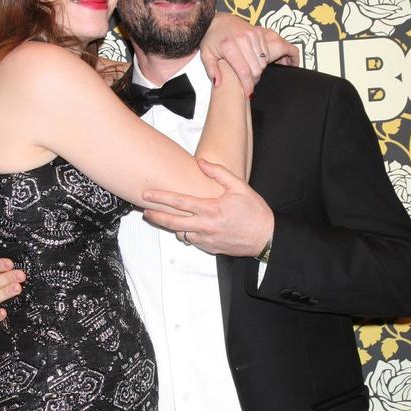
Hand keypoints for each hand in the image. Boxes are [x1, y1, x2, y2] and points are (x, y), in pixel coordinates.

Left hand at [143, 160, 273, 256]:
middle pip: (172, 222)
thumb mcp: (239, 187)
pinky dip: (186, 234)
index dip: (160, 198)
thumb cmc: (254, 212)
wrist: (265, 237)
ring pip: (180, 233)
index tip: (147, 195)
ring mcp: (206, 239)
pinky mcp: (209, 248)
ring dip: (171, 226)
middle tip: (145, 211)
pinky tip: (185, 227)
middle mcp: (206, 226)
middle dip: (155, 216)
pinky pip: (191, 241)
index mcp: (211, 209)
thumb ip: (219, 173)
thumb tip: (200, 163)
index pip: (179, 202)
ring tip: (163, 218)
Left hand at [200, 14, 298, 96]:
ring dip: (258, 70)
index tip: (248, 94)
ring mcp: (252, 34)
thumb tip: (218, 84)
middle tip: (247, 82)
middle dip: (254, 79)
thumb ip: (211, 70)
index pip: (244, 71)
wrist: (217, 20)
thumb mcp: (206, 55)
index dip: (248, 85)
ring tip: (249, 73)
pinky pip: (266, 52)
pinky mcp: (258, 32)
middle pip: (256, 68)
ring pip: (263, 61)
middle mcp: (242, 39)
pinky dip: (262, 60)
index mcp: (229, 46)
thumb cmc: (211, 39)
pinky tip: (253, 62)